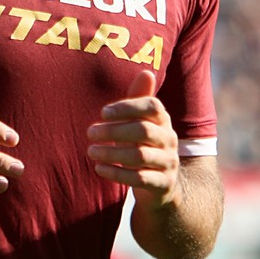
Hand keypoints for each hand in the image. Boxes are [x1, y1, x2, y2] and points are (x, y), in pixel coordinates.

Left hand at [87, 70, 178, 208]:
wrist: (162, 187)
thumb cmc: (144, 147)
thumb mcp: (141, 124)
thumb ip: (138, 101)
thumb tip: (146, 71)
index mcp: (164, 121)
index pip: (152, 107)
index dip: (128, 107)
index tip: (103, 112)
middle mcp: (170, 140)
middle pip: (143, 131)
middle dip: (113, 130)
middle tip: (90, 132)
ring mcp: (168, 163)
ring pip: (140, 156)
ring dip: (111, 153)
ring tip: (91, 151)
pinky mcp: (163, 185)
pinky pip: (139, 179)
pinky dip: (117, 173)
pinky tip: (99, 169)